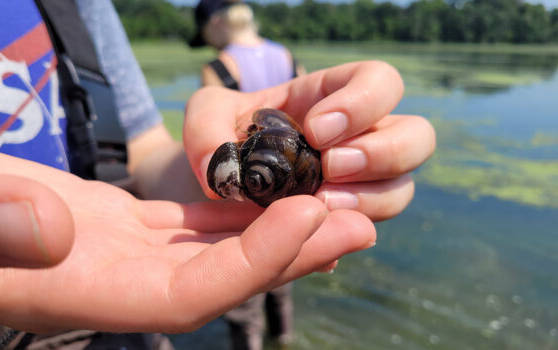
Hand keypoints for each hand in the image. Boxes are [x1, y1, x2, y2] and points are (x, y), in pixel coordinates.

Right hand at [0, 139, 374, 332]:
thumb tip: (48, 229)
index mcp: (76, 292)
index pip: (187, 295)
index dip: (251, 264)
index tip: (308, 214)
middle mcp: (114, 283)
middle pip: (222, 278)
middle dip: (292, 251)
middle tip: (360, 218)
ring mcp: (124, 256)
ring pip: (216, 250)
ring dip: (275, 228)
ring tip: (337, 202)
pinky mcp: (125, 228)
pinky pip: (194, 225)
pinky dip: (237, 210)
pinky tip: (273, 191)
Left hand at [184, 61, 435, 220]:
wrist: (213, 180)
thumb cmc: (218, 135)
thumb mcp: (205, 117)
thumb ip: (206, 128)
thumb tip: (227, 175)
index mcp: (332, 97)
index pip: (380, 81)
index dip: (362, 103)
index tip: (316, 130)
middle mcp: (359, 137)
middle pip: (418, 136)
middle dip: (383, 154)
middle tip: (331, 168)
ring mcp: (358, 182)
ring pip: (402, 188)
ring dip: (370, 199)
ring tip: (321, 204)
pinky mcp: (344, 220)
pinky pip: (365, 230)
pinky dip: (343, 236)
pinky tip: (312, 240)